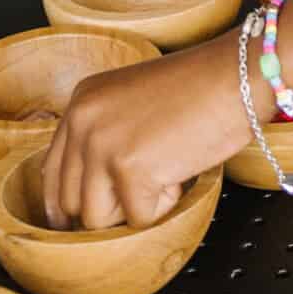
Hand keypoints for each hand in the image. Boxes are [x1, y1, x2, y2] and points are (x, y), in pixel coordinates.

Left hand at [40, 33, 254, 230]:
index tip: (80, 218)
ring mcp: (103, 145)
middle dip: (109, 204)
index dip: (69, 201)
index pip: (52, 172)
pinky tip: (181, 171)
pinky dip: (165, 204)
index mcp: (81, 102)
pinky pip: (139, 218)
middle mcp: (83, 121)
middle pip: (71, 201)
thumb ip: (103, 136)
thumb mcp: (133, 102)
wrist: (240, 74)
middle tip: (148, 182)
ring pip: (98, 217)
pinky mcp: (131, 170)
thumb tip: (86, 193)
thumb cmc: (203, 87)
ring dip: (135, 205)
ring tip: (167, 170)